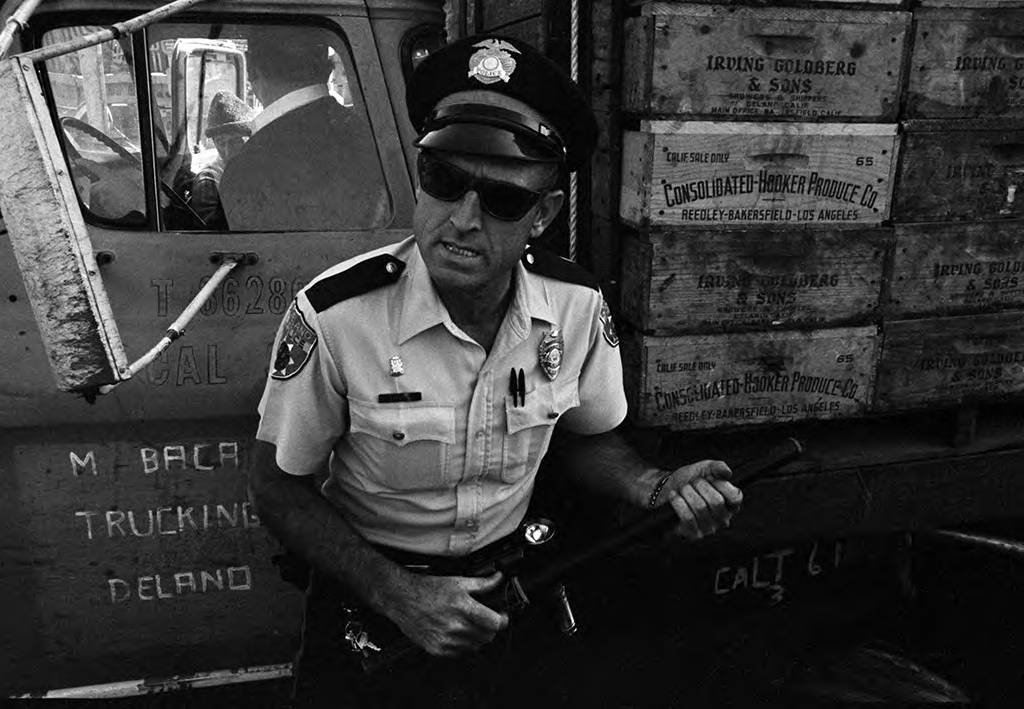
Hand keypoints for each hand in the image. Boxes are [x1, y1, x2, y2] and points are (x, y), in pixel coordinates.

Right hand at [383, 570, 508, 656]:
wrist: (402, 599)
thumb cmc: (428, 589)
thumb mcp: (458, 581)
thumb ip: (482, 584)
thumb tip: (498, 578)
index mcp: (463, 607)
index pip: (495, 623)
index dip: (503, 619)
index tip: (502, 616)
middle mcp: (455, 626)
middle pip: (488, 636)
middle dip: (490, 627)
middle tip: (486, 619)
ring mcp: (446, 640)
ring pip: (476, 646)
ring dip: (477, 637)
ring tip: (470, 625)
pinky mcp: (437, 649)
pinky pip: (460, 653)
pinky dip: (464, 645)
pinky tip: (458, 633)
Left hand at [658, 460, 741, 539]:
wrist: (666, 489)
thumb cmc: (690, 480)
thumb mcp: (704, 469)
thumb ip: (717, 467)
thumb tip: (727, 472)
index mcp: (731, 504)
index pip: (736, 498)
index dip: (722, 485)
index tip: (710, 478)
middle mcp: (723, 519)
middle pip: (716, 502)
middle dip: (700, 486)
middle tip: (693, 482)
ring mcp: (709, 528)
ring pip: (700, 508)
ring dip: (687, 492)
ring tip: (683, 488)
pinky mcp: (694, 534)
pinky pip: (688, 517)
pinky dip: (678, 503)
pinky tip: (674, 496)